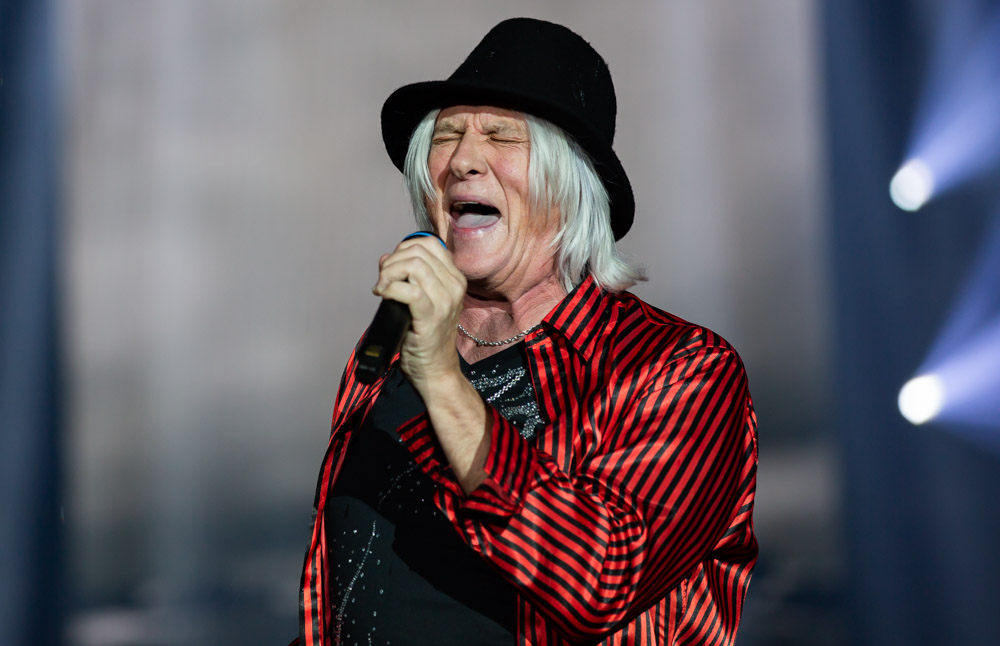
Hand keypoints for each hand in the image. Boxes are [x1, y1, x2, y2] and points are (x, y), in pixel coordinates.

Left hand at [373, 235, 466, 388]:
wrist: (436, 369)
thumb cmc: (426, 335)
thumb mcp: (425, 300)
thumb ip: (409, 277)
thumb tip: (385, 258)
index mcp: (456, 278)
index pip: (429, 244)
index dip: (404, 249)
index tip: (392, 267)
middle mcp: (455, 286)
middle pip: (418, 252)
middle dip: (392, 261)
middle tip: (383, 280)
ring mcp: (445, 301)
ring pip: (413, 265)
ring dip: (389, 273)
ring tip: (382, 288)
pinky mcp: (431, 316)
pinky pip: (409, 290)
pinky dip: (390, 288)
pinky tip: (382, 294)